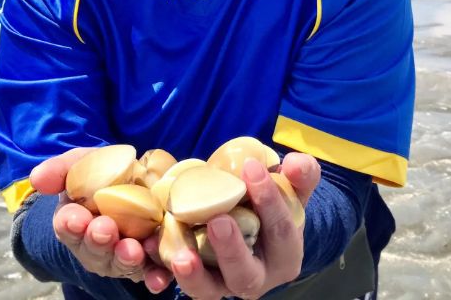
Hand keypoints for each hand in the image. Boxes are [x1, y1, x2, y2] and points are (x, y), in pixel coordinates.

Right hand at [30, 148, 173, 293]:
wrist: (138, 179)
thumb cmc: (102, 172)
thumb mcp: (80, 164)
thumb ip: (59, 170)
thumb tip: (37, 178)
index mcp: (75, 222)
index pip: (67, 226)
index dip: (70, 224)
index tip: (75, 219)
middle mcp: (96, 245)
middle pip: (94, 250)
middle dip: (98, 241)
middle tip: (104, 229)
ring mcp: (122, 255)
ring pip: (121, 263)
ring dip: (125, 259)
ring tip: (132, 250)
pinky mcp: (150, 259)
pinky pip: (152, 272)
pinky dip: (155, 277)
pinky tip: (159, 277)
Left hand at [169, 152, 320, 299]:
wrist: (252, 225)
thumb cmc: (272, 206)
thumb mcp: (290, 190)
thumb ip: (299, 176)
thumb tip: (297, 162)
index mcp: (285, 256)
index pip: (282, 232)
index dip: (270, 200)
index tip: (251, 167)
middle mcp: (257, 279)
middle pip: (246, 275)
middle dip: (232, 250)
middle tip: (219, 220)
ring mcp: (224, 284)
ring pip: (209, 291)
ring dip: (195, 276)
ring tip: (181, 257)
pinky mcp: (197, 282)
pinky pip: (180, 282)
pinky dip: (163, 272)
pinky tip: (151, 249)